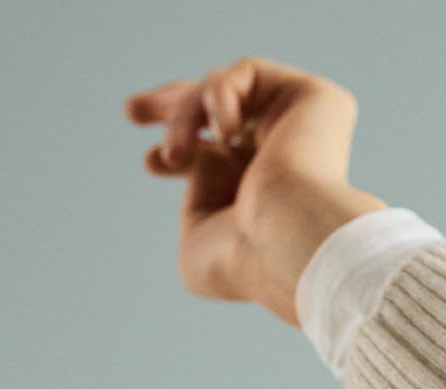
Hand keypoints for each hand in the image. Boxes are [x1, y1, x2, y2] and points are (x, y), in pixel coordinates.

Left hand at [123, 57, 386, 325]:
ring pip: (224, 91)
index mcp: (266, 193)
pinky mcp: (314, 98)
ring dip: (184, 116)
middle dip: (174, 105)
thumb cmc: (243, 259)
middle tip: (131, 111)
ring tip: (176, 154)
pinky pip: (247, 72)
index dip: (180, 146)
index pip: (220, 153)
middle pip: (224, 109)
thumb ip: (196, 201)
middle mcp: (287, 157)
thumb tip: (204, 156)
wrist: (286, 243)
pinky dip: (219, 96)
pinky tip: (224, 134)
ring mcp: (302, 126)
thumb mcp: (197, 243)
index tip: (150, 162)